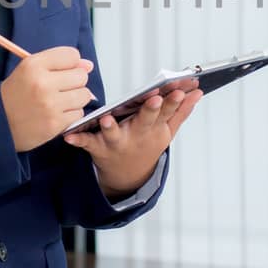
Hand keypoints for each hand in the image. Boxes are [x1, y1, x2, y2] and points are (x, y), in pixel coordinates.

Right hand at [0, 47, 94, 151]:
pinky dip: (71, 114)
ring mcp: (50, 105)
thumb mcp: (28, 70)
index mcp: (34, 65)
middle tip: (61, 88)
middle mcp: (42, 83)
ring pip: (84, 95)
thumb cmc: (15, 95)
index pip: (72, 55)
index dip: (71, 63)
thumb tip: (88, 65)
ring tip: (60, 101)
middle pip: (81, 76)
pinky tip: (58, 113)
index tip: (63, 70)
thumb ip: (58, 63)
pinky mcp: (55, 123)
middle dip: (75, 81)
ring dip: (76, 98)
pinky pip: (79, 113)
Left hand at [63, 87, 202, 197]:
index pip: (166, 112)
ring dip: (111, 128)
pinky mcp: (98, 148)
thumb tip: (197, 92)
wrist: (127, 176)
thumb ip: (181, 112)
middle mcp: (137, 135)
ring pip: (115, 134)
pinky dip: (78, 140)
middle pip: (144, 120)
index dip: (173, 102)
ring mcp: (118, 143)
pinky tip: (69, 136)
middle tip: (153, 99)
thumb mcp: (167, 132)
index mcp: (154, 129)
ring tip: (106, 119)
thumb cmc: (146, 145)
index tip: (179, 90)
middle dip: (150, 110)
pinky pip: (87, 144)